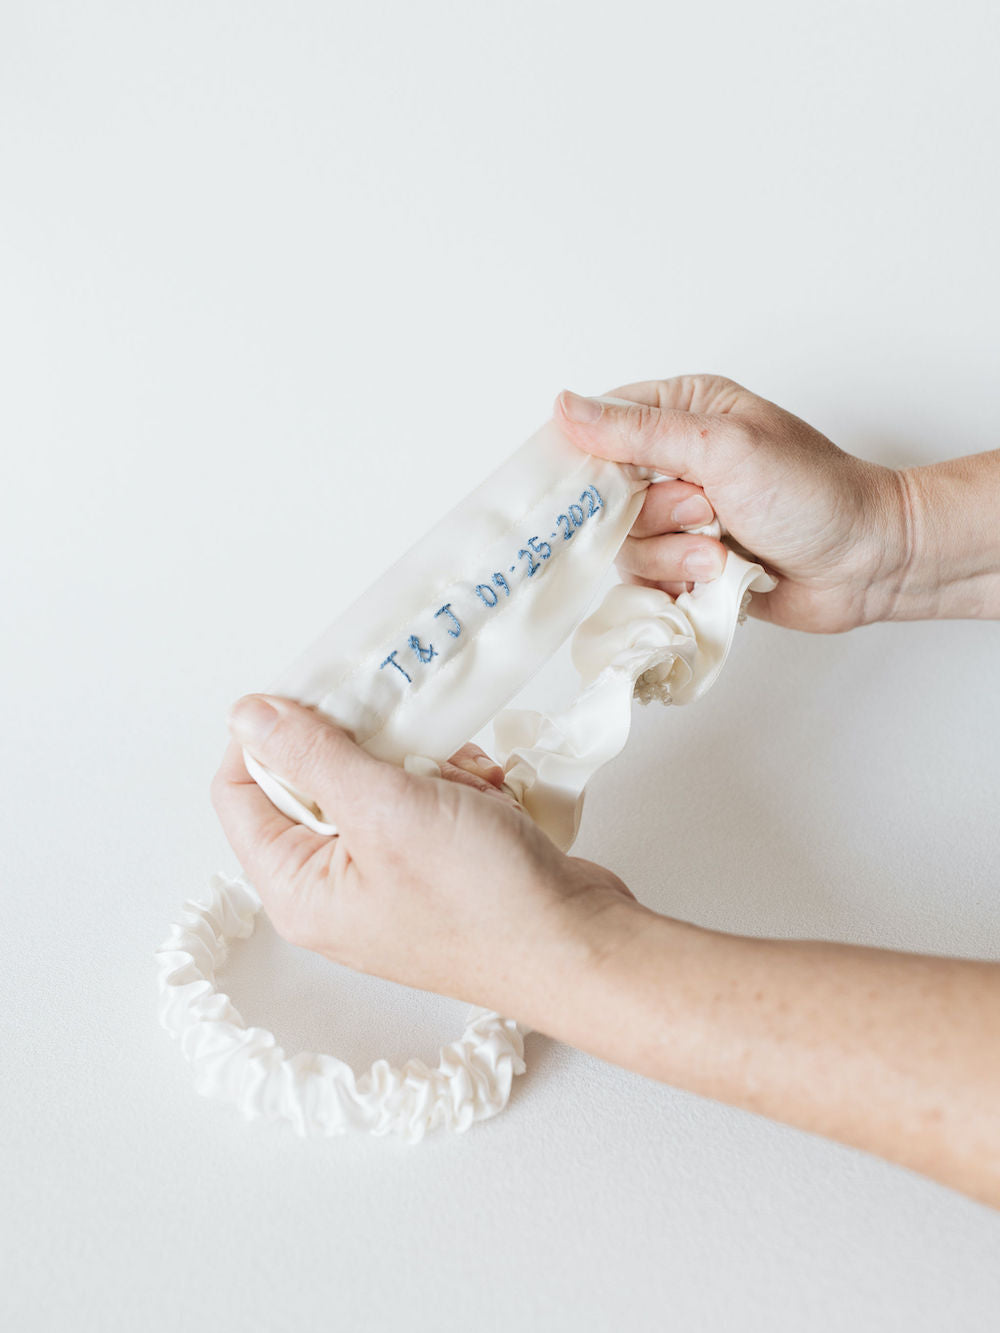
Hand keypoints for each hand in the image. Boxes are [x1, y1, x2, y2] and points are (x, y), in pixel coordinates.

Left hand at [211, 694, 638, 1023]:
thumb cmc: (482, 897)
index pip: (239, 790)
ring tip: (463, 780)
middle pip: (313, 780)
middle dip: (367, 748)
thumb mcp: (386, 809)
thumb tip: (246, 715)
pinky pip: (422, 800)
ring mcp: (386, 879)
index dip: (268, 733)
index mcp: (298, 889)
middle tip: (410, 740)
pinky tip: (489, 796)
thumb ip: (312, 755)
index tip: (315, 692)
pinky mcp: (433, 867)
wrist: (578, 945)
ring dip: (422, 763)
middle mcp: (333, 890)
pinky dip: (454, 784)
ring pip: (376, 782)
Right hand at [556, 375, 908, 632]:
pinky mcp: (689, 563)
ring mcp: (683, 516)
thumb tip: (565, 406)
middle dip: (651, 515)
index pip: (600, 424)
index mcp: (684, 411)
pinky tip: (716, 578)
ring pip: (625, 544)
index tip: (598, 489)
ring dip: (672, 555)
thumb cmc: (813, 493)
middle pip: (605, 494)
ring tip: (721, 552)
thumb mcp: (723, 448)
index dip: (586, 458)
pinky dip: (676, 584)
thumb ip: (641, 432)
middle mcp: (677, 459)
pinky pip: (646, 580)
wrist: (868, 563)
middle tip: (702, 512)